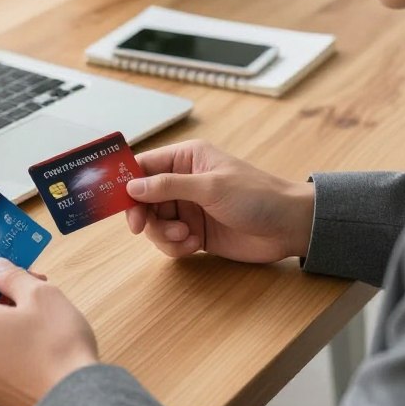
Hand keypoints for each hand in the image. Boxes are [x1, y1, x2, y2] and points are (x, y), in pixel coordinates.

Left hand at [0, 259, 98, 405]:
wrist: (75, 402)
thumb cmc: (58, 345)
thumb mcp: (40, 294)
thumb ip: (12, 276)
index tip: (3, 269)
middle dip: (0, 298)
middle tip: (33, 291)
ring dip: (4, 325)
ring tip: (39, 322)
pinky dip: (8, 351)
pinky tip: (36, 350)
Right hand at [125, 139, 314, 262]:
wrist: (290, 228)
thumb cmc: (258, 196)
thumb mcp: (211, 187)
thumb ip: (169, 186)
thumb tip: (132, 187)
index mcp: (186, 158)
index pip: (144, 166)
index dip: (126, 183)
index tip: (115, 202)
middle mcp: (183, 181)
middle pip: (143, 199)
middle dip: (144, 216)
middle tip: (143, 228)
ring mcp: (188, 208)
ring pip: (154, 223)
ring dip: (164, 234)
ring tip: (187, 237)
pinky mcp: (195, 232)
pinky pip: (169, 241)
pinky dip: (176, 247)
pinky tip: (196, 245)